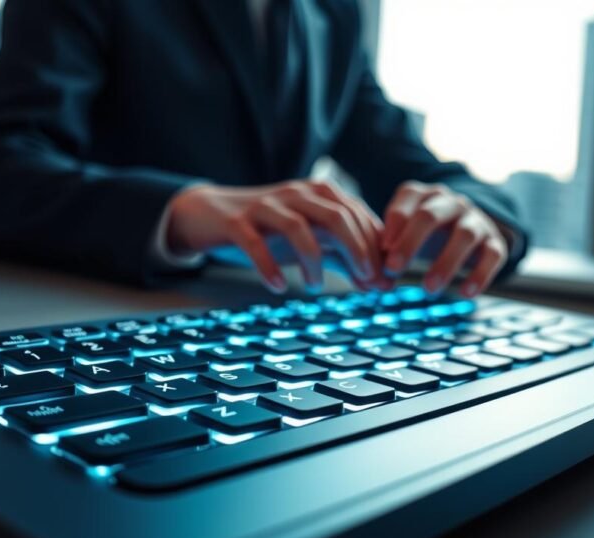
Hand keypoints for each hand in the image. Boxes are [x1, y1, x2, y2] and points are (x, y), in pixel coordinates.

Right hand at [167, 180, 386, 292]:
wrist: (209, 214)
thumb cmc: (268, 230)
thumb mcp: (311, 240)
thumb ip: (344, 258)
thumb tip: (379, 285)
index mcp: (318, 194)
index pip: (356, 216)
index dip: (375, 247)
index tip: (384, 278)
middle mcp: (295, 194)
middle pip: (335, 216)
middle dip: (356, 249)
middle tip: (366, 280)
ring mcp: (265, 206)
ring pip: (297, 227)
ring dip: (313, 259)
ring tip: (316, 287)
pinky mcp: (236, 221)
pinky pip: (255, 242)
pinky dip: (269, 265)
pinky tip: (279, 286)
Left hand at [382, 181, 509, 297]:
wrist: (470, 231)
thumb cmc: (426, 234)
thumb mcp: (405, 232)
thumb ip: (389, 246)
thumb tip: (372, 273)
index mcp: (424, 195)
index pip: (407, 198)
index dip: (393, 223)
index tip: (381, 250)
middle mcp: (451, 202)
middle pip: (430, 215)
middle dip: (410, 242)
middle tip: (393, 269)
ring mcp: (475, 219)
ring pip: (464, 235)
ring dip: (445, 263)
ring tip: (428, 290)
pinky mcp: (495, 241)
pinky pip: (493, 255)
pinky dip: (480, 274)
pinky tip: (466, 294)